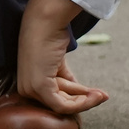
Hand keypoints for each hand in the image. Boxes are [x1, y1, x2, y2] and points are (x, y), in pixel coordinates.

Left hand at [16, 0, 107, 114]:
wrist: (45, 21)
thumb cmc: (49, 37)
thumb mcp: (58, 64)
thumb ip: (65, 80)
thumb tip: (82, 93)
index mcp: (28, 83)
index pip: (54, 98)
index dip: (76, 98)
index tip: (94, 94)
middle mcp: (25, 89)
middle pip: (60, 103)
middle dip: (83, 100)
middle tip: (102, 96)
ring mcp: (31, 89)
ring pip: (63, 107)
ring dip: (86, 101)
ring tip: (103, 95)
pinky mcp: (39, 87)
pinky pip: (63, 105)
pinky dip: (82, 103)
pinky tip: (95, 95)